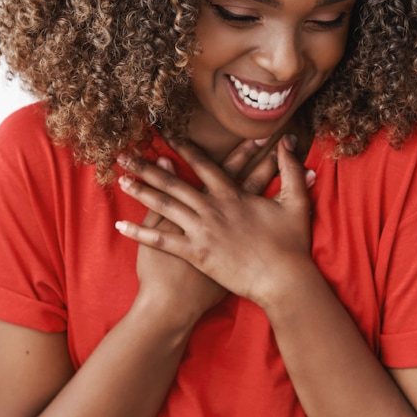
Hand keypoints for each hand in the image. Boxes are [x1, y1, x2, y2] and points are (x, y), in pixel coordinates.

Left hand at [117, 135, 315, 308]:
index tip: (164, 135)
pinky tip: (121, 227)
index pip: (202, 164)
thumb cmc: (292, 244)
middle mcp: (212, 208)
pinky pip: (161, 241)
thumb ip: (291, 169)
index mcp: (232, 195)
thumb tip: (289, 141)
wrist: (284, 281)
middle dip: (147, 167)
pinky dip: (140, 233)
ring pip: (164, 206)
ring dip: (140, 192)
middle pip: (173, 182)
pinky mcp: (195, 253)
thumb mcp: (297, 201)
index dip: (182, 147)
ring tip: (120, 180)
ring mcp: (202, 230)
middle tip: (125, 155)